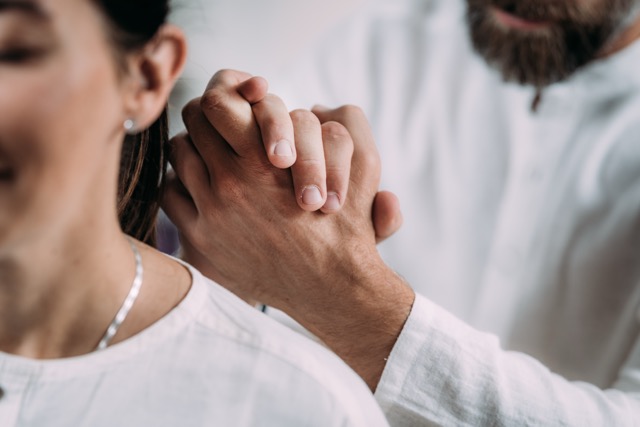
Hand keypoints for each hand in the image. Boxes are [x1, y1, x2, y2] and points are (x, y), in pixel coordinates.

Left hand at [163, 97, 413, 389]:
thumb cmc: (347, 227)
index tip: (239, 103)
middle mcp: (231, 182)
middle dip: (211, 118)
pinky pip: (171, 194)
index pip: (216, 101)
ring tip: (218, 156)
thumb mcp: (364, 166)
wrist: (330, 288)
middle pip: (193, 124)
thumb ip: (347, 123)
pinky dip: (183, 185)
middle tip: (226, 126)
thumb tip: (315, 105)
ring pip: (179, 155)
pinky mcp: (199, 241)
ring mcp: (211, 214)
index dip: (226, 93)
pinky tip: (206, 189)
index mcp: (265, 158)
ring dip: (197, 148)